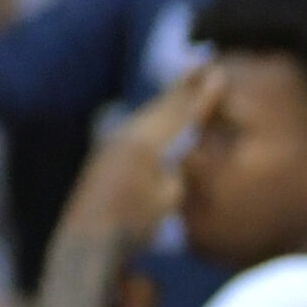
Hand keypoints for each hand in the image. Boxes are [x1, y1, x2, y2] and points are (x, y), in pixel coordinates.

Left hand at [63, 68, 219, 242]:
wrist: (86, 243)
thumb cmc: (131, 227)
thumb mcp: (166, 199)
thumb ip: (176, 174)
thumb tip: (180, 161)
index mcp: (145, 145)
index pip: (181, 114)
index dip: (202, 96)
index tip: (220, 75)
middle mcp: (126, 138)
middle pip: (163, 106)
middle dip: (185, 86)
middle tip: (204, 63)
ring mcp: (113, 145)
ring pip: (149, 114)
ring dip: (169, 98)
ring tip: (187, 80)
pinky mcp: (107, 156)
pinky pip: (138, 125)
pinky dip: (155, 114)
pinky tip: (160, 113)